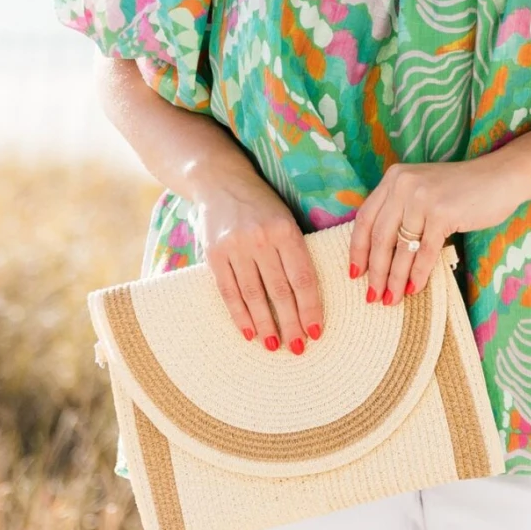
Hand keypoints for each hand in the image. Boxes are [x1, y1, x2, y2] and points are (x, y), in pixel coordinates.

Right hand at [190, 171, 321, 353]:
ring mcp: (235, 247)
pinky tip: (249, 333)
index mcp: (286, 230)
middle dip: (291, 323)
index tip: (316, 332)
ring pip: (254, 295)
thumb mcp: (285, 219)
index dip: (310, 308)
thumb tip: (309, 297)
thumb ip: (295, 252)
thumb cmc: (261, 206)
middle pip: (280, 291)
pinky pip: (228, 291)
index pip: (302, 278)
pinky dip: (239, 315)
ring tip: (275, 346)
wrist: (220, 181)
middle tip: (299, 348)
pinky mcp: (214, 254)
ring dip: (265, 325)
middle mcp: (261, 239)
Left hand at [350, 139, 530, 303]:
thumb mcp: (424, 192)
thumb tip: (381, 255)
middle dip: (374, 271)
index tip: (355, 273)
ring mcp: (422, 198)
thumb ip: (402, 211)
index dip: (358, 249)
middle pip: (379, 237)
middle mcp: (403, 185)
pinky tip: (414, 288)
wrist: (501, 178)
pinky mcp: (442, 213)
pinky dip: (418, 274)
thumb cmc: (463, 191)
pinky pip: (424, 251)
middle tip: (372, 296)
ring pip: (400, 247)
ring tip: (391, 299)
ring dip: (394, 278)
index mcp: (394, 178)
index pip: (365, 218)